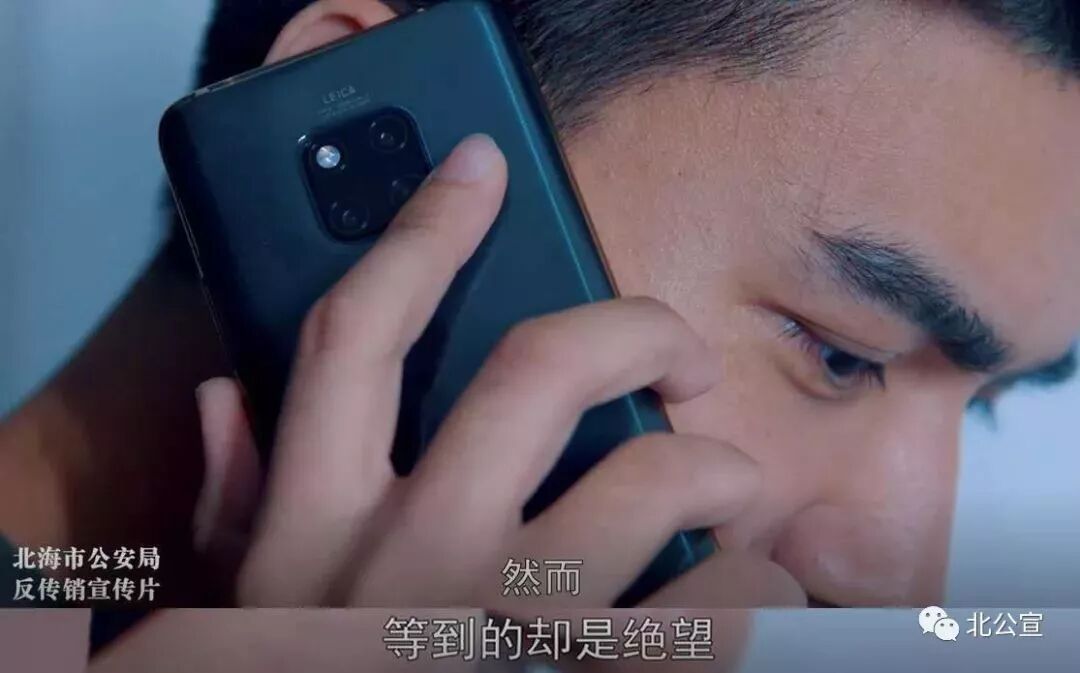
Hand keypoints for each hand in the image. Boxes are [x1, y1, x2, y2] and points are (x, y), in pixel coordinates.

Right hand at [193, 134, 804, 611]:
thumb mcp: (247, 608)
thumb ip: (240, 500)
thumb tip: (223, 395)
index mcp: (317, 530)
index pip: (356, 337)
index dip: (419, 232)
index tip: (480, 167)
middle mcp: (412, 563)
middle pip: (536, 371)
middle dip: (630, 326)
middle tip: (673, 347)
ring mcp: (511, 632)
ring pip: (652, 482)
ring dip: (715, 465)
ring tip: (726, 484)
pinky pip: (721, 610)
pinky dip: (754, 586)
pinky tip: (745, 589)